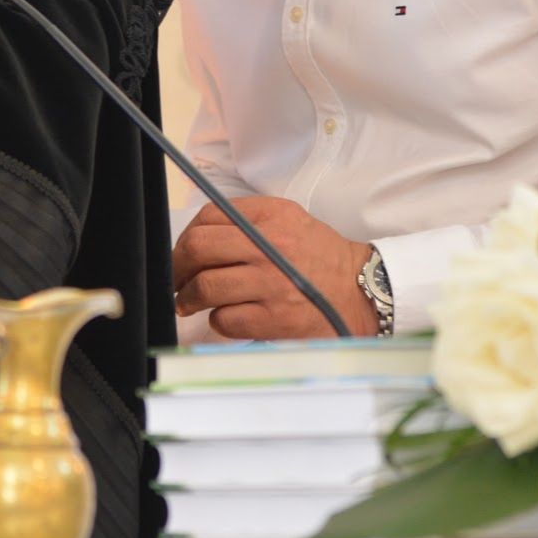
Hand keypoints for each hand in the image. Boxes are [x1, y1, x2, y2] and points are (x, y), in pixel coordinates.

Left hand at [172, 196, 379, 340]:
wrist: (362, 292)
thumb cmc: (320, 258)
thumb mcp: (290, 220)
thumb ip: (248, 221)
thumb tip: (199, 238)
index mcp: (271, 216)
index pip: (209, 216)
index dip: (186, 237)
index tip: (183, 253)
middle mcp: (269, 246)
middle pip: (199, 248)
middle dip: (177, 267)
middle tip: (176, 280)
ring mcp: (271, 284)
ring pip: (205, 286)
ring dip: (189, 298)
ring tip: (189, 303)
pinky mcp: (275, 319)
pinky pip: (225, 319)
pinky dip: (218, 321)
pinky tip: (228, 318)